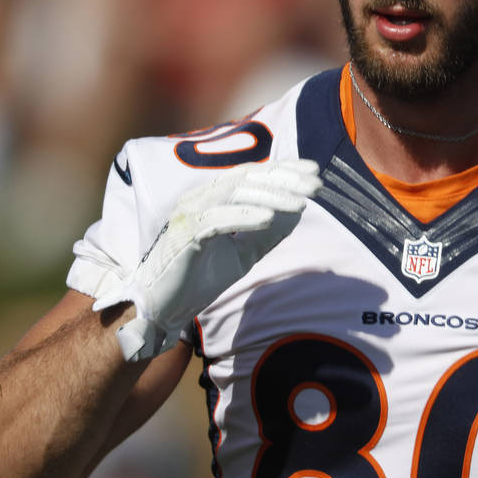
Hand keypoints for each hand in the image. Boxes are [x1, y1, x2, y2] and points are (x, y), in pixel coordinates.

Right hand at [93, 159, 321, 360]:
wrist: (161, 308)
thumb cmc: (197, 279)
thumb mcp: (242, 254)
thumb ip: (267, 233)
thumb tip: (298, 212)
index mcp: (212, 197)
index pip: (252, 175)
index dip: (284, 169)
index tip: (314, 170)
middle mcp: (200, 197)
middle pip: (247, 177)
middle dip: (284, 179)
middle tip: (315, 184)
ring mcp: (190, 211)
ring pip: (235, 192)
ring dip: (271, 195)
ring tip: (300, 202)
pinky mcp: (184, 233)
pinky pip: (217, 218)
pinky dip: (244, 216)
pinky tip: (270, 218)